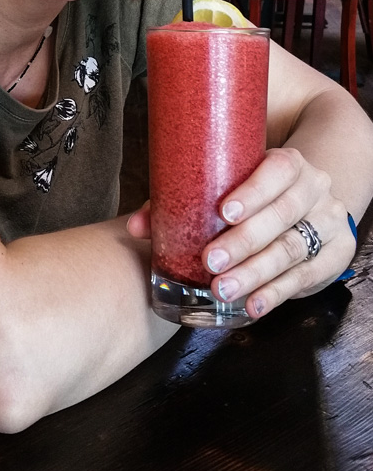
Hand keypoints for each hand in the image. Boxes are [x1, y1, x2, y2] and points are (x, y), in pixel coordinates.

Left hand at [126, 147, 356, 318]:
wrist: (310, 205)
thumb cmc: (256, 194)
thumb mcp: (231, 186)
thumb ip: (185, 201)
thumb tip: (136, 226)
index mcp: (288, 164)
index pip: (277, 170)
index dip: (253, 191)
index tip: (223, 212)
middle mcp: (314, 190)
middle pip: (282, 215)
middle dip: (245, 241)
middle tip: (211, 260)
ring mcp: (328, 223)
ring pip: (292, 250)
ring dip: (255, 272)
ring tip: (222, 289)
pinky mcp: (334, 256)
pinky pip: (304, 278)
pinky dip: (274, 293)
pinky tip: (251, 306)